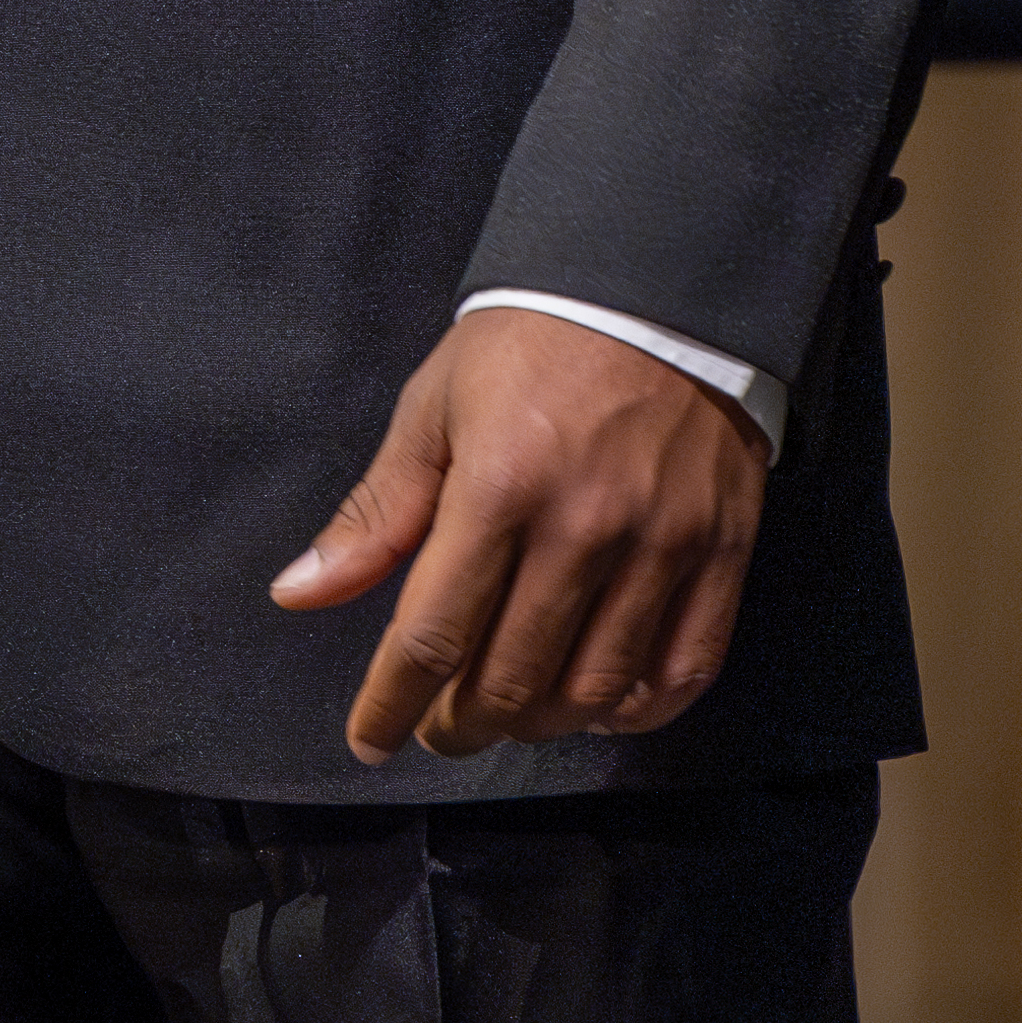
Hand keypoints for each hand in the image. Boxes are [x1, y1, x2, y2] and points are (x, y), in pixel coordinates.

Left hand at [274, 305, 767, 759]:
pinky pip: (685, 668)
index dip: (393, 702)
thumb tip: (298, 594)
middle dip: (460, 723)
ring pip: (594, 690)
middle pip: (511, 678)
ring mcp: (662, 543)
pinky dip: (637, 711)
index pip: (433, 635)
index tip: (370, 737)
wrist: (656, 285)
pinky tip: (599, 708)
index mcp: (499, 486)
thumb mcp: (434, 408)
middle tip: (440, 724)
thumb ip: (376, 513)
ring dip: (539, 723)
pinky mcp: (722, 549)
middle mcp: (584, 526)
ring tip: (509, 713)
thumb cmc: (530, 343)